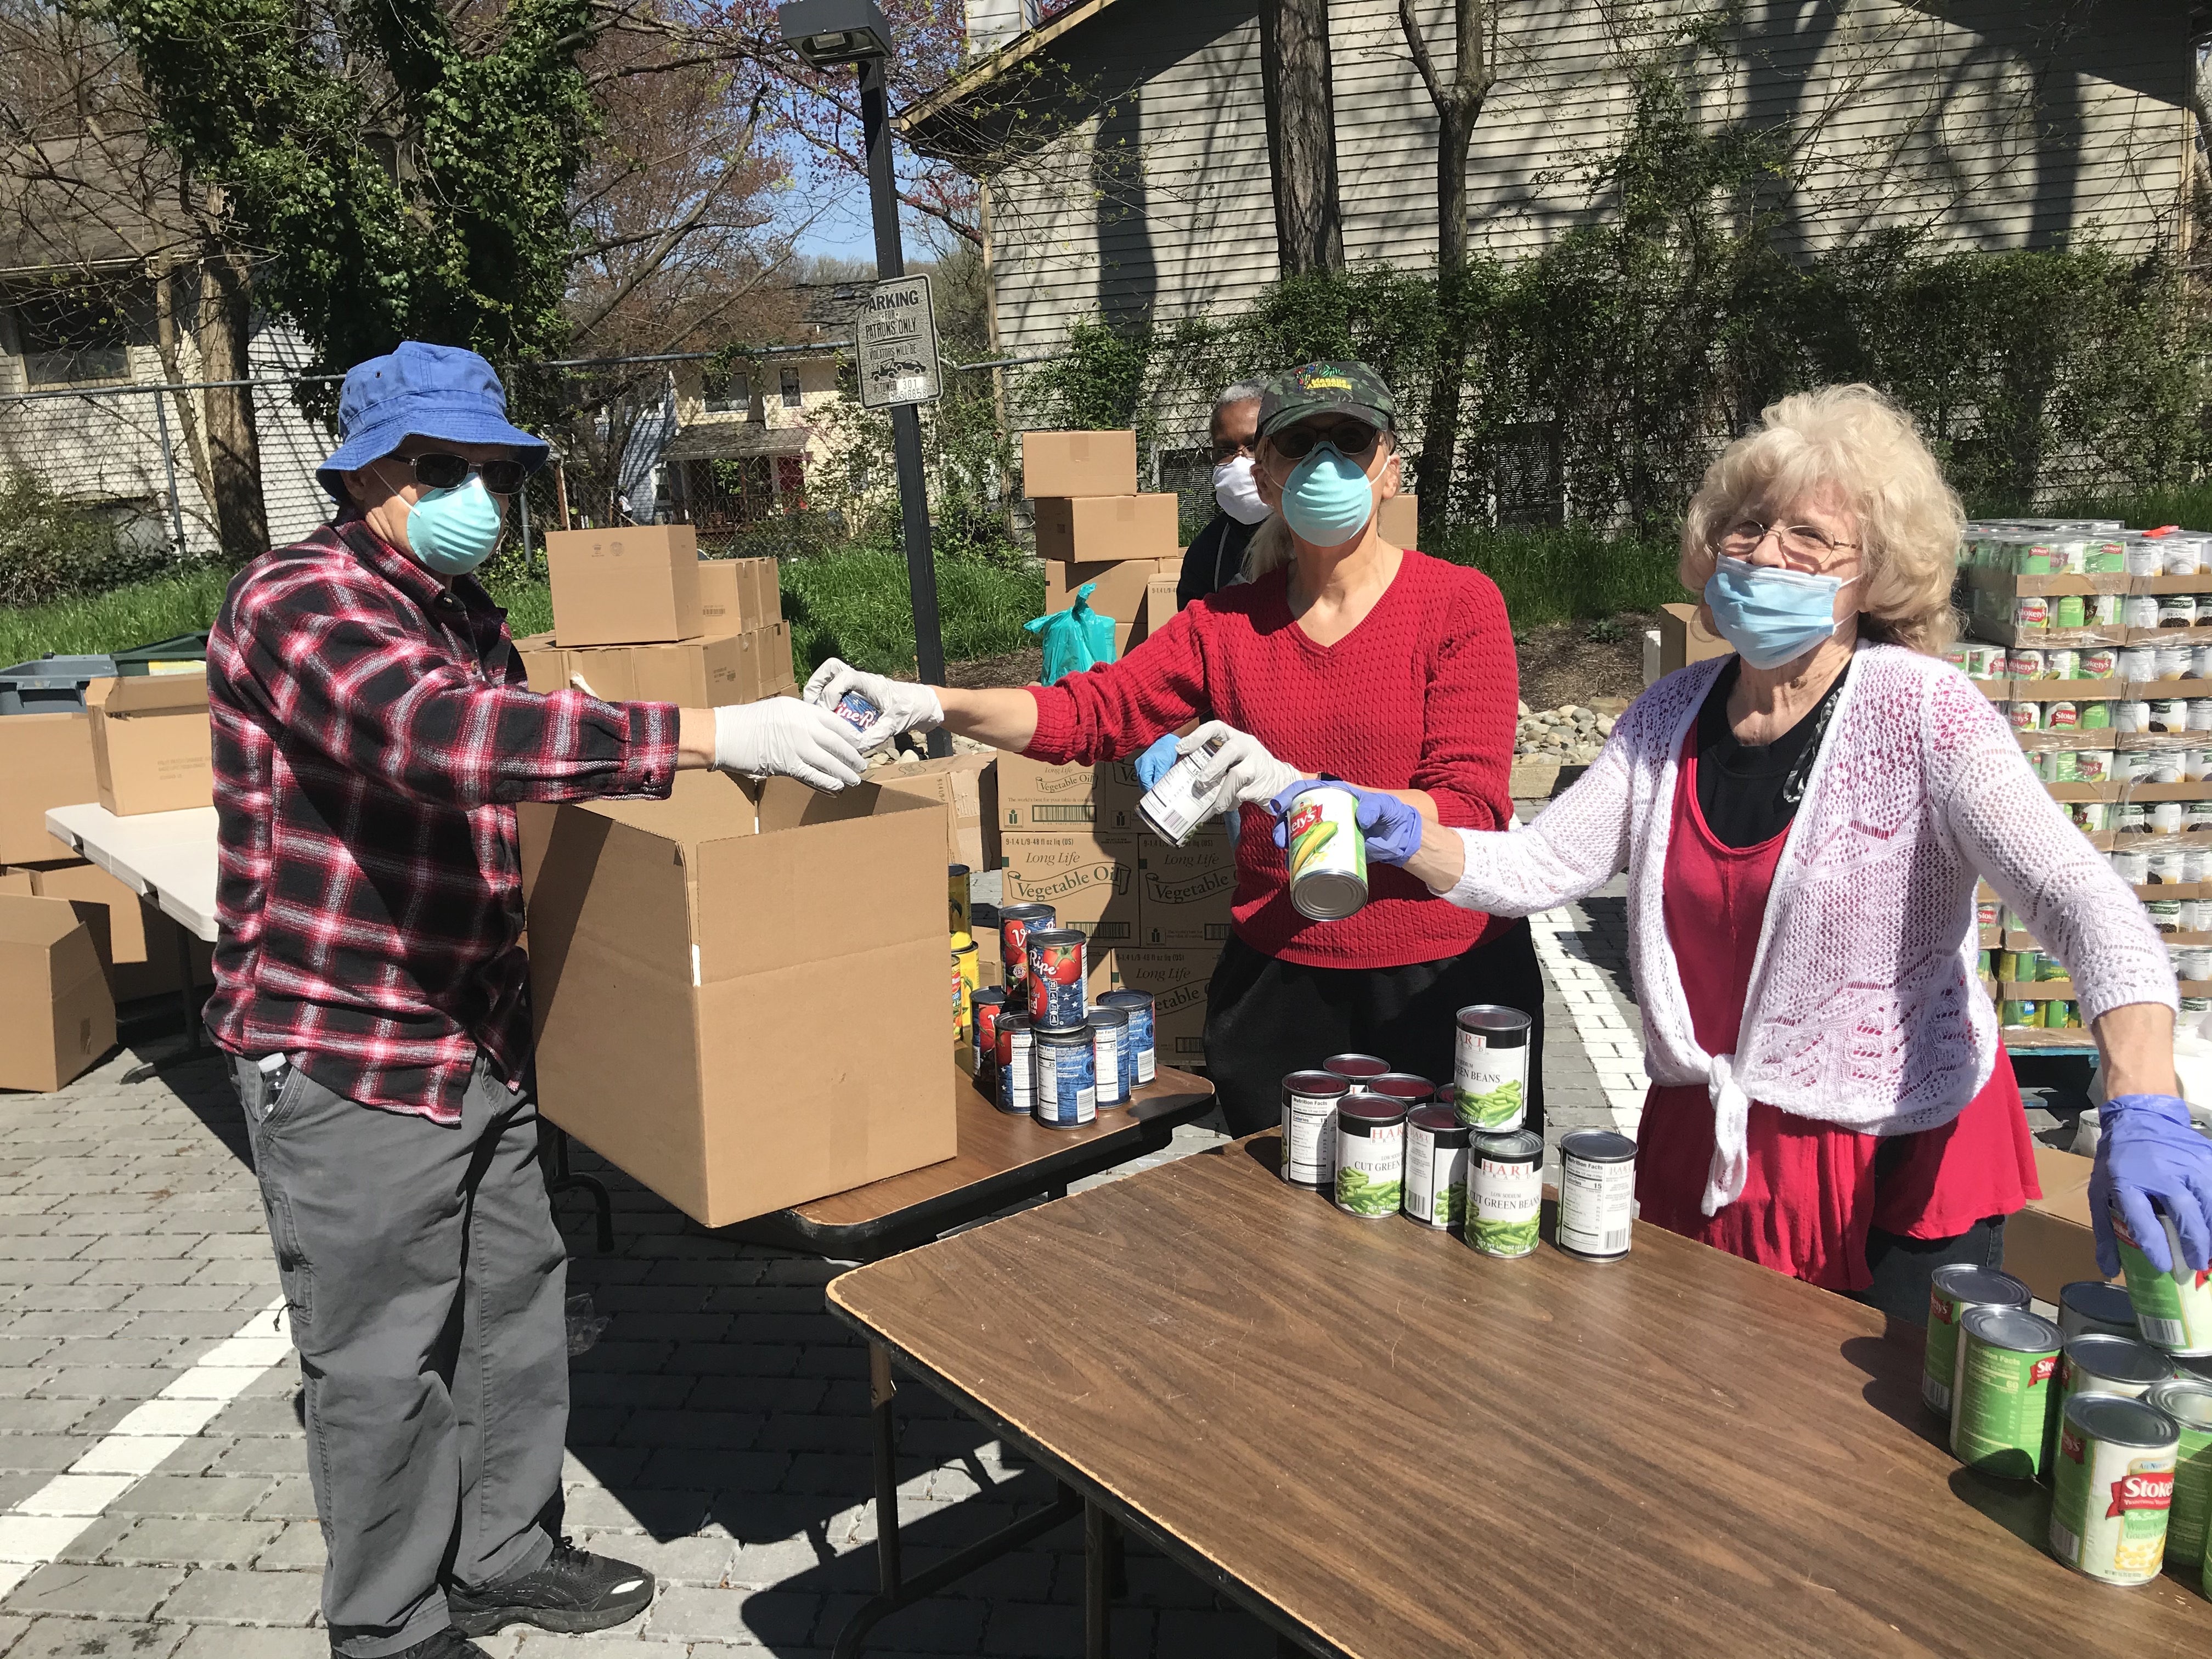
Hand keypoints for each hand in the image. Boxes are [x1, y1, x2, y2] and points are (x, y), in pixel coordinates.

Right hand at [713, 701, 865, 792]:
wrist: (722, 733)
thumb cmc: (743, 723)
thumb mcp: (776, 711)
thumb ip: (797, 720)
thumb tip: (813, 734)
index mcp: (800, 709)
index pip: (835, 722)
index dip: (850, 735)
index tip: (859, 744)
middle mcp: (802, 725)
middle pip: (837, 742)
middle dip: (852, 756)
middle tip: (861, 765)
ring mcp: (796, 745)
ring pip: (830, 761)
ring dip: (844, 772)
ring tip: (854, 780)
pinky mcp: (787, 764)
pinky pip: (814, 776)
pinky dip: (828, 783)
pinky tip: (837, 788)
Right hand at [801, 657, 942, 752]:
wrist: (925, 706)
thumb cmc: (912, 709)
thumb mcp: (895, 724)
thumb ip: (876, 734)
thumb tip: (855, 748)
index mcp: (869, 683)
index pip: (843, 676)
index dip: (831, 691)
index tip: (829, 711)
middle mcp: (860, 681)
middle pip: (830, 670)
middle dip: (816, 685)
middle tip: (810, 707)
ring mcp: (857, 687)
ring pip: (830, 679)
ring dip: (819, 693)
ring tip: (813, 715)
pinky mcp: (857, 696)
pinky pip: (836, 692)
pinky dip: (827, 703)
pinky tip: (825, 722)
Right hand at [1132, 733, 1181, 791]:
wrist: (1168, 742)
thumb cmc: (1167, 750)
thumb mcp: (1165, 766)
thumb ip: (1159, 778)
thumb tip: (1157, 788)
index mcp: (1144, 763)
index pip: (1145, 781)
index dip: (1150, 789)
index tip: (1157, 794)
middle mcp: (1140, 764)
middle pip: (1142, 782)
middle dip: (1150, 787)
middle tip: (1159, 792)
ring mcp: (1140, 764)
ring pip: (1143, 780)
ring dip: (1150, 784)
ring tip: (1159, 786)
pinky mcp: (1143, 765)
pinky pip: (1145, 776)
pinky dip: (1150, 779)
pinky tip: (1156, 780)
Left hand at [1183, 721, 1301, 808]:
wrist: (1281, 782)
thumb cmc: (1249, 769)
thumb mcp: (1235, 758)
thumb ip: (1216, 761)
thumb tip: (1186, 775)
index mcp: (1237, 738)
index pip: (1217, 727)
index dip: (1198, 735)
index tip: (1181, 749)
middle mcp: (1248, 747)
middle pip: (1230, 750)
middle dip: (1213, 766)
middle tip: (1200, 781)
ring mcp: (1257, 765)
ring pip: (1237, 775)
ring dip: (1222, 792)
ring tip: (1215, 805)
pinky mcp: (1261, 784)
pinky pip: (1242, 794)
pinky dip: (1231, 802)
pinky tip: (1227, 805)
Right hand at [1268, 779, 1424, 864]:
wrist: (1400, 838)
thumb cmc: (1391, 814)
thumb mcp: (1385, 806)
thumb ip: (1374, 808)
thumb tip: (1361, 820)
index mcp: (1335, 795)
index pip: (1306, 790)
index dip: (1289, 795)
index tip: (1279, 806)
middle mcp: (1326, 812)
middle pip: (1295, 815)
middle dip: (1282, 826)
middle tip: (1281, 839)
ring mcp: (1327, 831)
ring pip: (1299, 835)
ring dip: (1287, 845)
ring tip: (1286, 856)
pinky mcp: (1332, 849)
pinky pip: (1311, 853)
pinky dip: (1299, 860)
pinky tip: (1294, 867)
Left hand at [2092, 1092, 2211, 1275]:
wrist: (2142, 1118)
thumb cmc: (2120, 1161)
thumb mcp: (2101, 1192)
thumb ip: (2107, 1232)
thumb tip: (2111, 1271)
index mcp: (2127, 1180)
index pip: (2142, 1218)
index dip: (2154, 1244)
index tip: (2164, 1266)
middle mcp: (2160, 1172)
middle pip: (2184, 1212)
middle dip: (2193, 1243)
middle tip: (2197, 1264)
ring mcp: (2187, 1164)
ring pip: (2209, 1203)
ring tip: (2210, 1253)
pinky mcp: (2207, 1159)